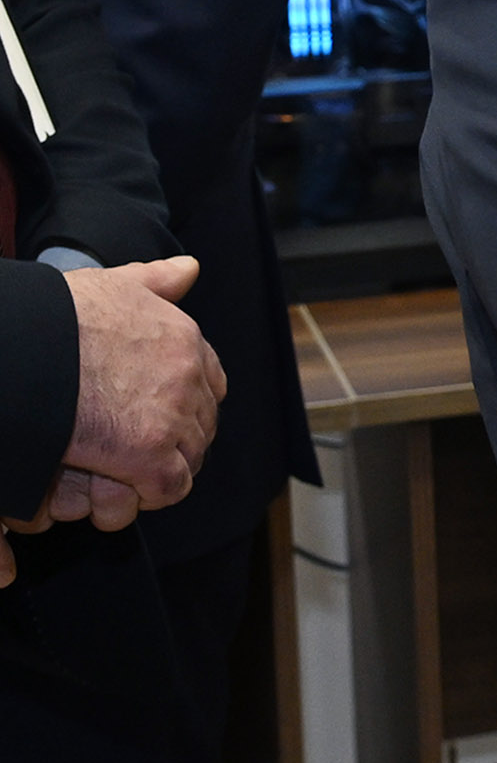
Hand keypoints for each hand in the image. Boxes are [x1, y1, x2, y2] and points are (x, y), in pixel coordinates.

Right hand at [64, 256, 221, 517]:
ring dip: (161, 469)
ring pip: (188, 458)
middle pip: (201, 424)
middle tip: (136, 450)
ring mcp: (170, 416)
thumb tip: (190, 269)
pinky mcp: (145, 455)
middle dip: (175, 440)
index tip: (157, 414)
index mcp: (184, 338)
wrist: (19, 346)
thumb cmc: (54, 316)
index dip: (185, 403)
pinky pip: (168, 487)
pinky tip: (122, 486)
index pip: (210, 382)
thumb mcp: (112, 285)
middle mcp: (187, 376)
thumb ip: (155, 281)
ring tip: (124, 471)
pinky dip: (149, 493)